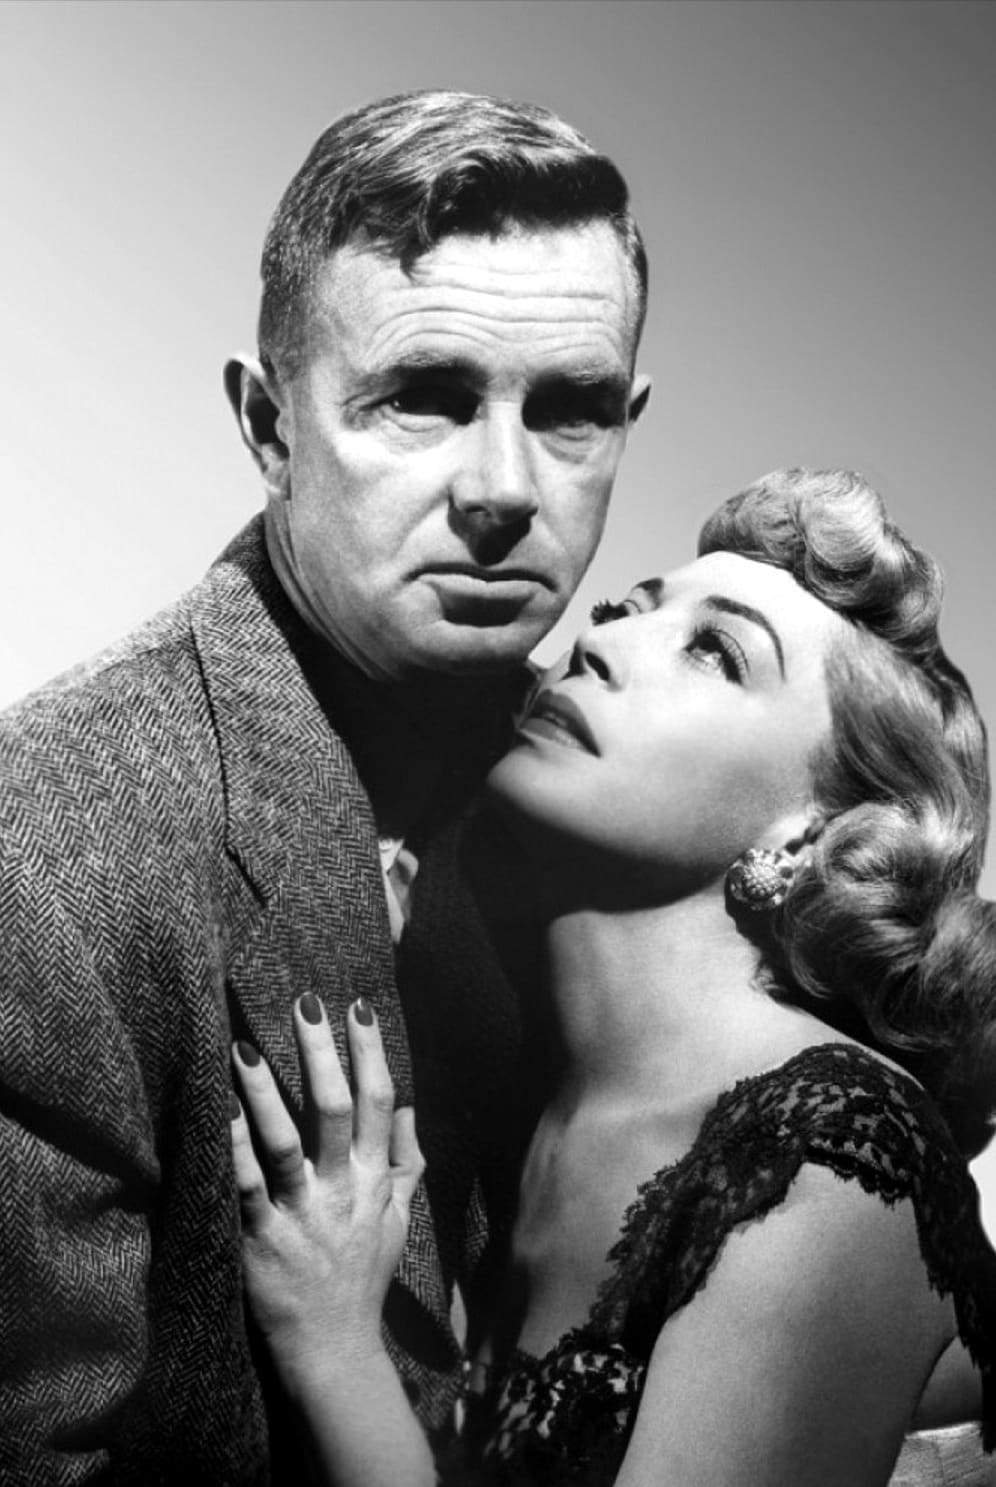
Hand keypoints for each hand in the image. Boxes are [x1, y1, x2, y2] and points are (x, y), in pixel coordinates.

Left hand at [230, 995, 423, 1380]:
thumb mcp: (398, 1218)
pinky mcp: (260, 1241)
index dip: (371, 1052)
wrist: (334, 1350)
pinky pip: (244, 1187)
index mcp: (374, 1180)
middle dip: (322, 1054)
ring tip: (244, 1046)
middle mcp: (341, 1191)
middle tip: (305, 1002)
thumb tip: (408, 1106)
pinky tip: (217, 1112)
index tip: (358, 1007)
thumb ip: (406, 1161)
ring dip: (266, 1092)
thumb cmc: (363, 1277)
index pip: (378, 1103)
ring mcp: (300, 1215)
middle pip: (334, 1110)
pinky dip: (232, 1149)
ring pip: (284, 1143)